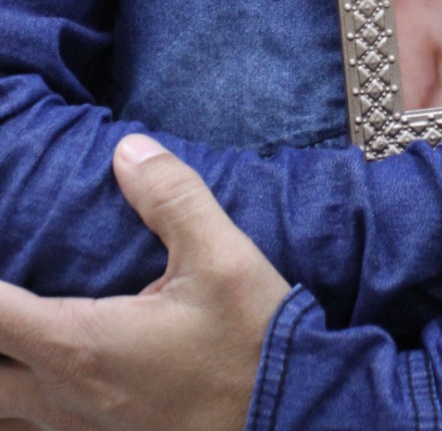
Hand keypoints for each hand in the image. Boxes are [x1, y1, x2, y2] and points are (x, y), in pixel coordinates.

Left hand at [0, 135, 289, 430]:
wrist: (298, 417)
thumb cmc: (254, 344)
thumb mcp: (222, 256)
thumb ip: (171, 196)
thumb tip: (127, 150)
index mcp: (83, 346)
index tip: (0, 249)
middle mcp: (66, 400)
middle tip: (8, 293)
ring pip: (5, 413)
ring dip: (4, 372)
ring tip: (18, 337)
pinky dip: (24, 408)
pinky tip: (50, 379)